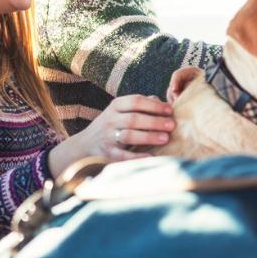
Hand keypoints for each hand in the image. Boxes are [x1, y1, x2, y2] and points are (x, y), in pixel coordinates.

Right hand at [48, 94, 174, 175]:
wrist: (85, 145)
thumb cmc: (112, 125)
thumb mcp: (121, 111)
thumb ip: (140, 105)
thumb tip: (162, 102)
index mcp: (115, 106)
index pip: (136, 101)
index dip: (154, 105)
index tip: (170, 110)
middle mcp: (110, 120)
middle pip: (134, 118)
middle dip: (155, 121)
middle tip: (172, 125)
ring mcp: (108, 137)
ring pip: (129, 136)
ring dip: (148, 137)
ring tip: (165, 138)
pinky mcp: (107, 153)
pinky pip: (123, 156)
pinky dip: (137, 157)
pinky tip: (151, 156)